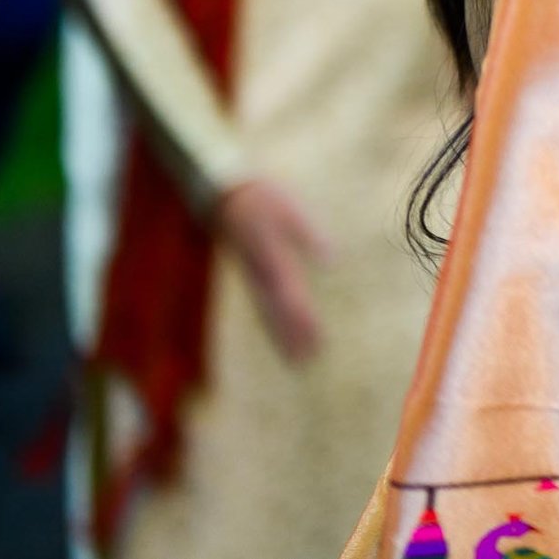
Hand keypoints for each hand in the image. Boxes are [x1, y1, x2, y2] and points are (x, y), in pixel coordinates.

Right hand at [213, 179, 328, 362]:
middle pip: (277, 312)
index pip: (289, 295)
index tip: (314, 337)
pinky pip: (262, 307)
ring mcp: (254, 277)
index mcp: (272, 258)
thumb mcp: (288, 208)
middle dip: (292, 337)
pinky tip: (281, 339)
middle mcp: (261, 274)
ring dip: (282, 338)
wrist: (227, 196)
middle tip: (308, 363)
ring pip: (267, 314)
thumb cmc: (263, 198)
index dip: (301, 318)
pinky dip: (271, 325)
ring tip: (297, 363)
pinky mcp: (253, 276)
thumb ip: (308, 233)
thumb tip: (330, 258)